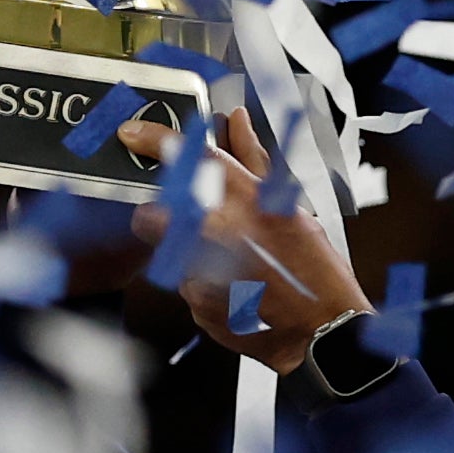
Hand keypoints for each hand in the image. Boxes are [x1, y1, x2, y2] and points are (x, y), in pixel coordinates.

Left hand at [121, 109, 369, 376]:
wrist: (321, 332)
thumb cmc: (313, 269)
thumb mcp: (290, 207)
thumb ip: (253, 162)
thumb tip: (234, 121)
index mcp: (246, 202)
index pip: (190, 159)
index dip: (155, 140)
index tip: (132, 133)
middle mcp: (219, 236)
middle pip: (153, 215)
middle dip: (157, 217)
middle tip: (183, 223)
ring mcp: (203, 275)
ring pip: (170, 255)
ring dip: (189, 255)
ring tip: (228, 265)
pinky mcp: (196, 305)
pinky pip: (184, 285)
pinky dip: (201, 283)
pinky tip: (230, 288)